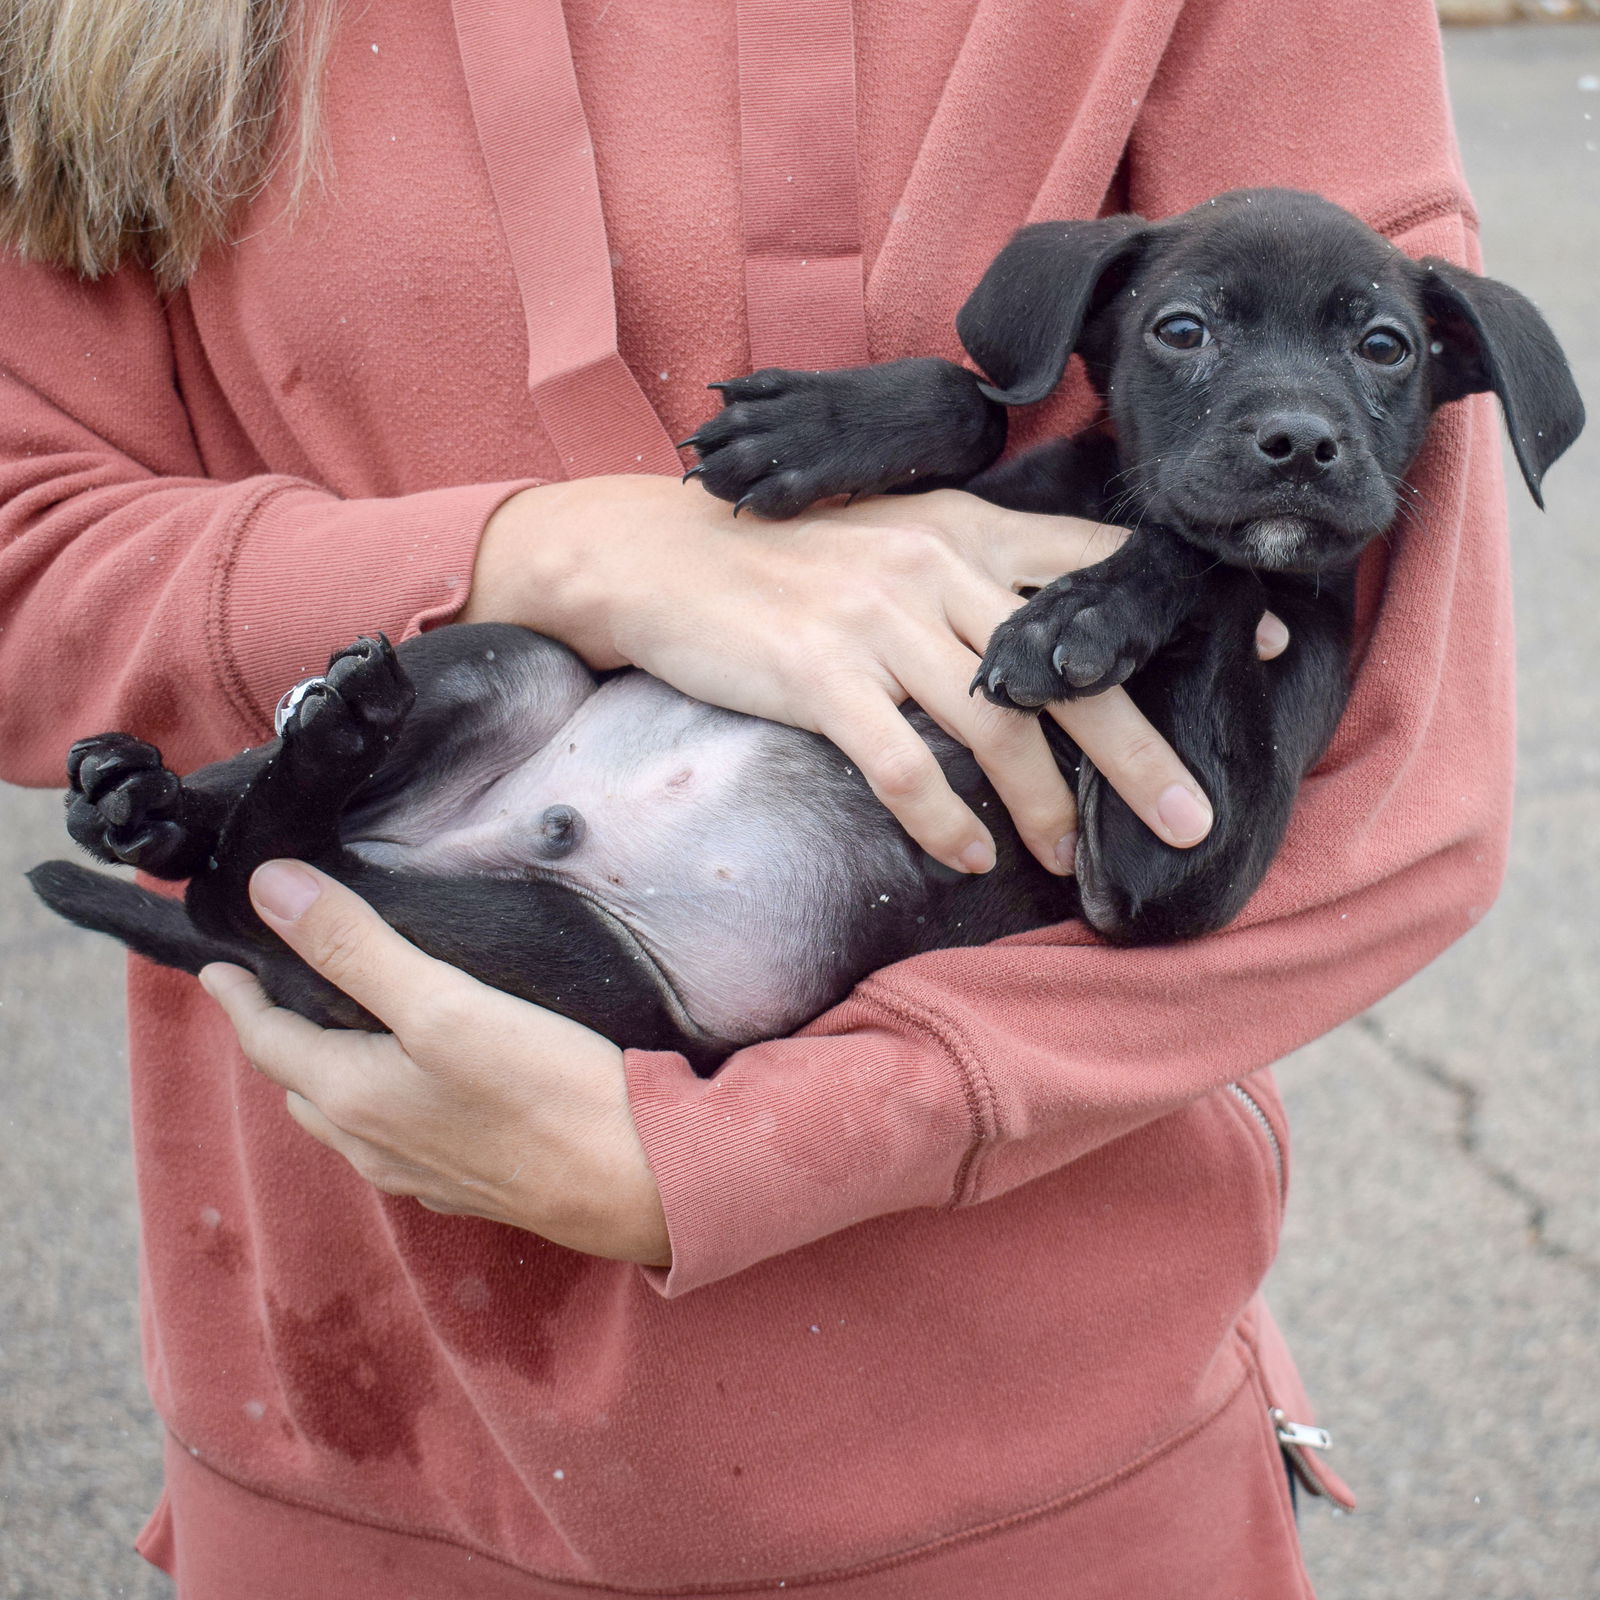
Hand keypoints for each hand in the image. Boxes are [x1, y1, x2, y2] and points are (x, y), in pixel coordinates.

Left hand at [199, 860, 669, 1266]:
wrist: (646, 1181)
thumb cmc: (547, 1091)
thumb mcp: (444, 1004)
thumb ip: (355, 947)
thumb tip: (269, 889)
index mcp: (353, 1099)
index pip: (268, 1041)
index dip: (237, 999)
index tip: (216, 967)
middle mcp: (376, 1145)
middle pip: (303, 1084)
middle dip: (280, 1037)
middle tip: (278, 989)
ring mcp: (426, 1173)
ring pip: (350, 1118)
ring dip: (329, 1073)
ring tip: (342, 1029)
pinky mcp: (476, 1183)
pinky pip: (401, 1139)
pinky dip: (383, 1102)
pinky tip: (420, 1087)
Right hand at [463, 476, 1287, 875]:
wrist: (657, 557)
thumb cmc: (782, 559)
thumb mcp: (890, 538)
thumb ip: (970, 574)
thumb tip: (1044, 640)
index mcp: (963, 530)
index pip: (1092, 565)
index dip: (1173, 610)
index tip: (1261, 651)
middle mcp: (933, 569)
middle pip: (1064, 671)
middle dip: (1138, 753)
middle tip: (1189, 820)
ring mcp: (875, 620)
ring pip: (995, 727)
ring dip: (1044, 807)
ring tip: (1070, 859)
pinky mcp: (818, 672)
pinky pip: (902, 764)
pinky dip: (944, 819)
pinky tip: (969, 856)